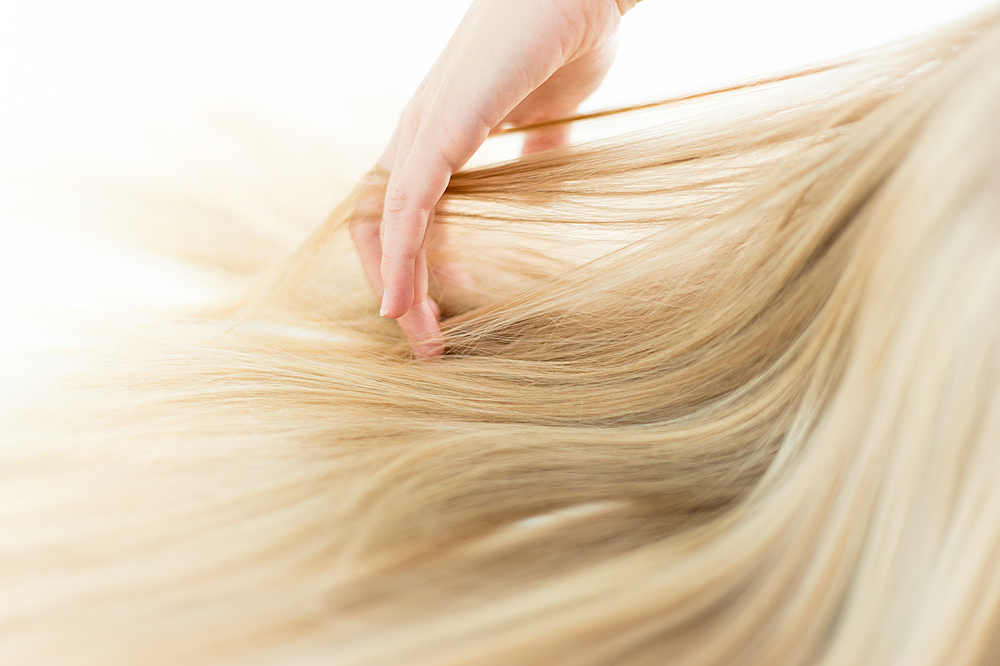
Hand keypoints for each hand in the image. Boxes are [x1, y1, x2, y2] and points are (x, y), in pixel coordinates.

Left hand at [350, 0, 624, 357]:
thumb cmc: (567, 38)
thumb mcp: (552, 113)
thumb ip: (538, 148)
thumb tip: (542, 174)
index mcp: (439, 135)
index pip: (401, 213)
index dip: (413, 266)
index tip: (445, 314)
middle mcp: (418, 135)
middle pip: (377, 228)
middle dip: (398, 290)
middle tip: (428, 344)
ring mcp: (424, 130)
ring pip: (382, 225)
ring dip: (397, 289)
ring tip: (419, 339)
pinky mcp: (442, 127)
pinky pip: (406, 205)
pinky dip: (399, 258)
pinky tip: (403, 303)